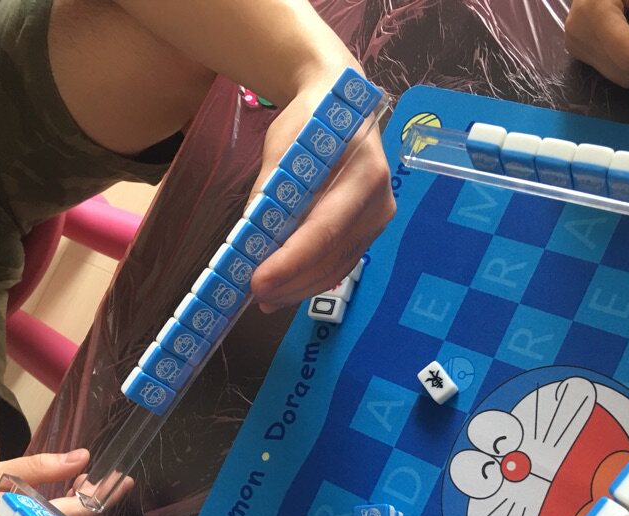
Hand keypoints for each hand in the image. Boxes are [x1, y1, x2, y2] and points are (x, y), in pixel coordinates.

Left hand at [248, 61, 395, 312]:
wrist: (342, 103)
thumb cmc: (311, 119)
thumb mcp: (282, 147)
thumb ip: (268, 193)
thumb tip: (249, 243)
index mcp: (362, 174)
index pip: (323, 231)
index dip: (290, 262)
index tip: (258, 282)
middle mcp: (378, 203)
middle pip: (332, 257)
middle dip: (291, 282)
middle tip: (255, 296)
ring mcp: (378, 221)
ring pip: (337, 269)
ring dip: (299, 288)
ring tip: (266, 299)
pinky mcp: (369, 233)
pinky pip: (340, 265)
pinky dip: (311, 280)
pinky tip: (286, 290)